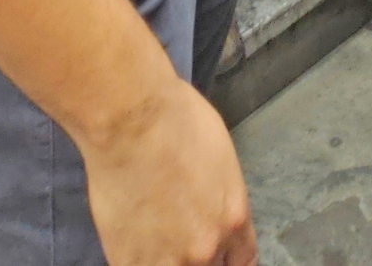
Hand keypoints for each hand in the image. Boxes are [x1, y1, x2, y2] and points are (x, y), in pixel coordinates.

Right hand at [80, 79, 256, 264]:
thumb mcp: (220, 157)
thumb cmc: (176, 120)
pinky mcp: (128, 260)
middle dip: (201, 256)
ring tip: (155, 237)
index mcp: (233, 219)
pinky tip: (133, 242)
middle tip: (182, 234)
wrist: (130, 120)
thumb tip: (211, 209)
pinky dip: (138, 259)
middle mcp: (206, 248)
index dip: (230, 258)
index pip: (243, 261)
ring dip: (168, 259)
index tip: (220, 253)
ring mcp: (166, 259)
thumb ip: (219, 197)